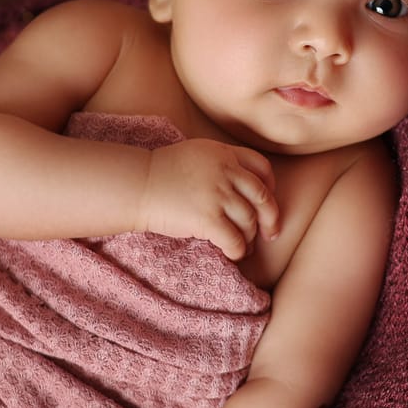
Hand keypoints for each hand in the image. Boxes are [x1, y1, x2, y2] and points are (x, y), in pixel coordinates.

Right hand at [138, 138, 279, 259]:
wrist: (136, 186)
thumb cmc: (159, 175)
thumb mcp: (194, 154)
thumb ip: (219, 163)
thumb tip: (241, 188)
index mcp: (222, 153)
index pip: (261, 166)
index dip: (269, 186)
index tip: (268, 200)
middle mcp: (225, 171)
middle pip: (262, 196)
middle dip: (271, 218)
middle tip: (270, 233)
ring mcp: (218, 194)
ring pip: (249, 221)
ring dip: (249, 238)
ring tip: (244, 246)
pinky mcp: (208, 218)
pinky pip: (235, 240)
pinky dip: (237, 251)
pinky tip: (233, 254)